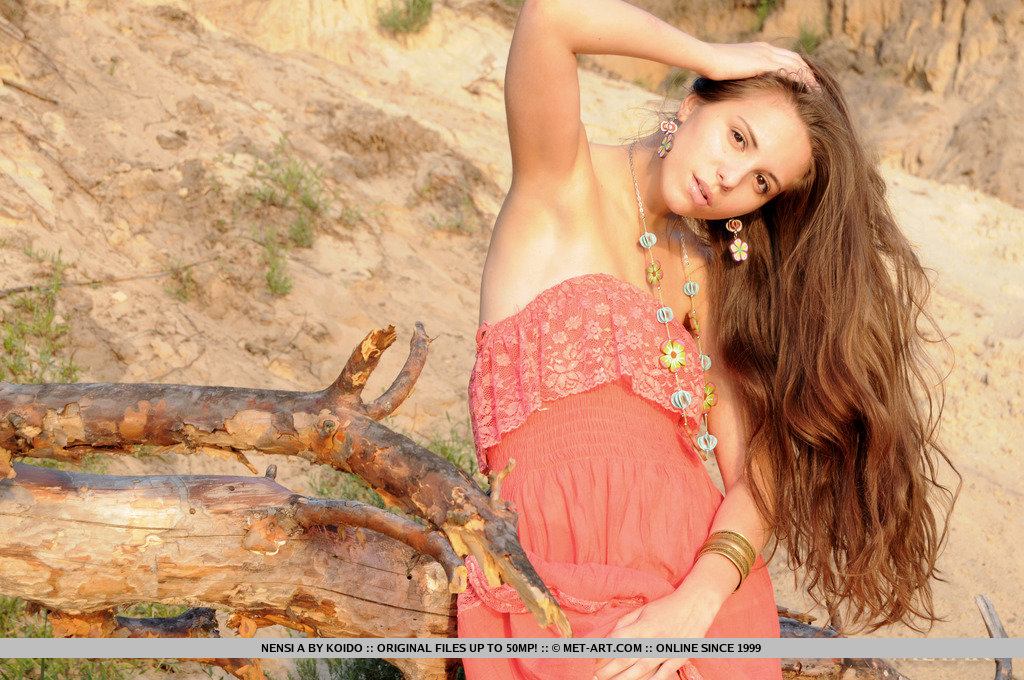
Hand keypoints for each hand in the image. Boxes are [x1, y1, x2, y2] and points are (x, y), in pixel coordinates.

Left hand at [593, 589, 718, 679]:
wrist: (695, 605)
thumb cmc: (665, 607)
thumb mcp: (642, 610)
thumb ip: (625, 624)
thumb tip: (609, 639)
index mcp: (642, 626)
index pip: (617, 642)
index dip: (602, 653)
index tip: (590, 661)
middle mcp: (652, 640)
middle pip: (625, 660)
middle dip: (607, 671)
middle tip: (593, 677)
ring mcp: (666, 651)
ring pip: (641, 671)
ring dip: (624, 679)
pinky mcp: (678, 659)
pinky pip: (662, 675)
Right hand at [696, 41, 818, 89]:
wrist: (707, 58)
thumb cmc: (712, 66)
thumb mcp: (731, 69)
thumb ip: (741, 74)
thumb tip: (742, 86)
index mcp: (759, 49)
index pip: (785, 56)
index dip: (797, 67)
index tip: (804, 79)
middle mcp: (766, 49)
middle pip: (795, 58)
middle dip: (807, 72)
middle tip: (816, 86)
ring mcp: (766, 54)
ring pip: (795, 64)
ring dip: (808, 77)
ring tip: (816, 90)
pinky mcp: (763, 62)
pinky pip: (787, 70)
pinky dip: (799, 79)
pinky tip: (804, 89)